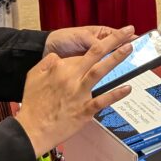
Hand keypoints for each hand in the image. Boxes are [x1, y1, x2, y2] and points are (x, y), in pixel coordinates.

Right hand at [16, 26, 135, 155]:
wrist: (32, 129)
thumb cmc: (33, 104)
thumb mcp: (33, 76)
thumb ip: (48, 63)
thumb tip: (59, 58)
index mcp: (61, 68)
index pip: (83, 53)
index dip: (98, 46)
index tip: (109, 41)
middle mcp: (72, 78)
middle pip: (95, 54)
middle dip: (113, 40)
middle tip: (127, 31)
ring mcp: (79, 94)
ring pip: (100, 71)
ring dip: (116, 59)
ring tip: (128, 48)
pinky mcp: (84, 110)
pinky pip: (102, 100)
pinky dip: (116, 94)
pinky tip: (127, 88)